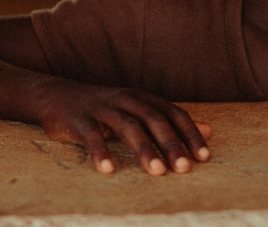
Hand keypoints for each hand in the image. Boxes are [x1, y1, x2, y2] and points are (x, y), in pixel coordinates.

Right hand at [31, 78, 211, 174]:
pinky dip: (100, 151)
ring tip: (157, 172)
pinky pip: (91, 135)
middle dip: (170, 144)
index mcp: (144, 98)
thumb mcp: (140, 110)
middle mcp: (127, 99)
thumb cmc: (106, 108)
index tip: (204, 157)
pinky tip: (109, 169)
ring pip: (128, 126)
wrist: (58, 95)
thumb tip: (209, 130)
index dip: (190, 134)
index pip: (174, 114)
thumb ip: (172, 121)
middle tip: (183, 168)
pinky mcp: (79, 119)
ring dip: (144, 149)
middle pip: (154, 120)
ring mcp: (103, 108)